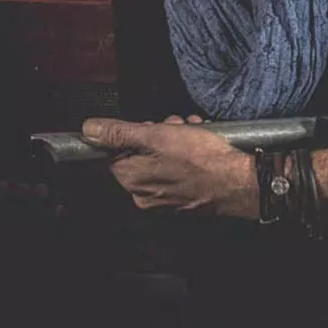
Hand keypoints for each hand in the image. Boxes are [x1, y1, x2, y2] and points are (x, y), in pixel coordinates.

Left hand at [78, 116, 255, 218]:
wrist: (239, 182)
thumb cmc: (201, 159)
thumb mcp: (156, 136)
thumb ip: (118, 133)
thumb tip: (88, 130)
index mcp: (132, 180)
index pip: (115, 150)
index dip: (136, 132)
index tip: (153, 127)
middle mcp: (144, 195)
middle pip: (139, 153)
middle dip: (158, 134)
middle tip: (177, 127)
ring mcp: (164, 200)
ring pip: (159, 159)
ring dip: (174, 140)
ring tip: (193, 133)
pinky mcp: (183, 199)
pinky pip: (176, 171)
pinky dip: (186, 157)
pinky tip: (200, 146)